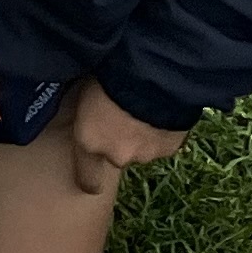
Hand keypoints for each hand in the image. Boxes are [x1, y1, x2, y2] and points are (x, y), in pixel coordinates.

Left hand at [60, 80, 190, 196]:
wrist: (152, 75)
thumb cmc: (108, 72)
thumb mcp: (83, 88)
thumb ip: (84, 110)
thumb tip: (80, 109)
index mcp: (89, 141)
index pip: (86, 179)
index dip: (89, 179)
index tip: (90, 180)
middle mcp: (117, 155)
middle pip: (117, 155)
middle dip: (119, 140)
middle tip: (120, 113)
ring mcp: (146, 154)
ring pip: (141, 148)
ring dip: (141, 133)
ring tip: (141, 105)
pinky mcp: (171, 147)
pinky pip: (163, 140)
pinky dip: (162, 130)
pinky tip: (160, 107)